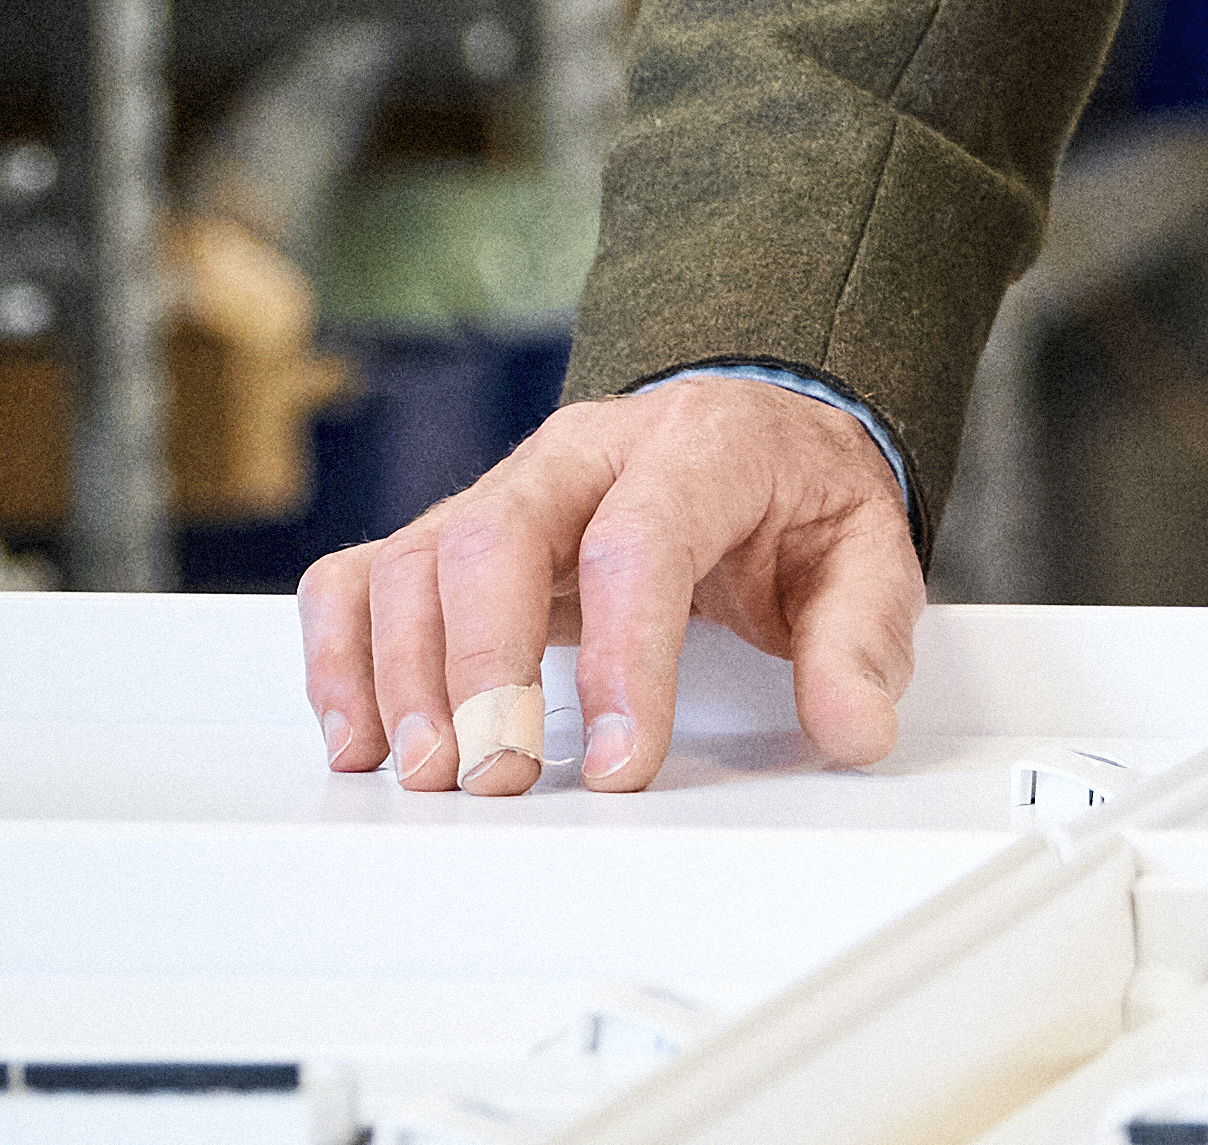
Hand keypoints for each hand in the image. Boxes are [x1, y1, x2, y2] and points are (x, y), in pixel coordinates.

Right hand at [295, 372, 921, 795]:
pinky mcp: (452, 532)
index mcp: (698, 446)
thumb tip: (855, 726)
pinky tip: (360, 735)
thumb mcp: (864, 554)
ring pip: (419, 557)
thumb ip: (861, 640)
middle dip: (487, 664)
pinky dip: (343, 653)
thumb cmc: (795, 500)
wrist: (754, 432)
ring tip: (431, 773)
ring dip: (408, 673)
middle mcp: (583, 454)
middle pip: (499, 534)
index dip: (626, 654)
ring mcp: (507, 488)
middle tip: (500, 774)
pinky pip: (364, 575)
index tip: (626, 762)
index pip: (644, 537)